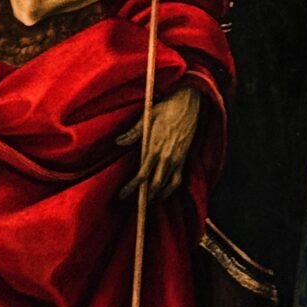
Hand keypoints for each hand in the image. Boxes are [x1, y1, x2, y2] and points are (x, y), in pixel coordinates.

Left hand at [117, 86, 200, 201]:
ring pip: (166, 185)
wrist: (188, 102)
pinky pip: (177, 180)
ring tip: (146, 202)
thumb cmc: (166, 107)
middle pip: (154, 184)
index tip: (122, 195)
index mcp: (155, 147)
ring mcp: (176, 159)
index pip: (142, 175)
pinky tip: (162, 194)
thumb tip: (118, 142)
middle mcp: (166, 157)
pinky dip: (170, 190)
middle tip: (133, 204)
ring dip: (156, 196)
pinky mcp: (183, 158)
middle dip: (143, 196)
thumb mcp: (147, 116)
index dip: (131, 188)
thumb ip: (133, 132)